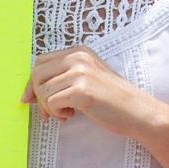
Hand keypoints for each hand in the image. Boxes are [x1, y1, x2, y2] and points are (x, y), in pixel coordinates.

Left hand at [22, 45, 155, 138]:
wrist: (137, 111)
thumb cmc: (113, 100)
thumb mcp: (88, 78)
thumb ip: (64, 78)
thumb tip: (30, 93)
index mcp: (78, 52)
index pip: (41, 62)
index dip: (34, 83)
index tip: (35, 101)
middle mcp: (78, 57)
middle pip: (37, 74)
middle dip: (38, 96)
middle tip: (50, 112)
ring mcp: (80, 73)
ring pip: (43, 90)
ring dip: (50, 107)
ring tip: (67, 113)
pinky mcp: (81, 90)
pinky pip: (52, 103)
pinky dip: (58, 113)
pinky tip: (73, 115)